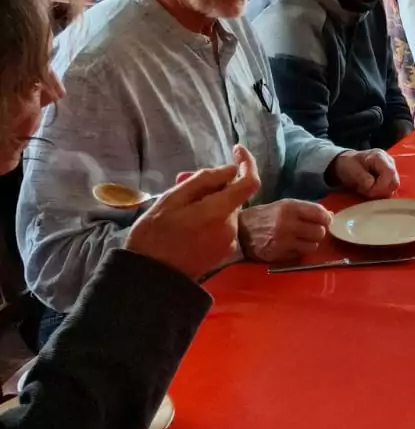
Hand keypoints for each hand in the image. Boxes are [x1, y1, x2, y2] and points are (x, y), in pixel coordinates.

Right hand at [126, 144, 259, 281]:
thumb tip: (230, 169)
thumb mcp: (171, 199)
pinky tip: (187, 224)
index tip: (236, 150)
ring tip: (180, 209)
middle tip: (184, 185)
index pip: (250, 182)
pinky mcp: (225, 254)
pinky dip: (211, 219)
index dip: (246, 162)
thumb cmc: (153, 235)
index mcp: (219, 213)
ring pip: (227, 211)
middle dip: (215, 187)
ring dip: (211, 203)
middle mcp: (231, 228)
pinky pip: (223, 226)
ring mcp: (229, 243)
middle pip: (234, 196)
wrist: (150, 278)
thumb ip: (204, 180)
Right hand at [238, 199, 331, 264]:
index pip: (320, 214)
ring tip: (300, 238)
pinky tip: (290, 246)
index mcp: (290, 207)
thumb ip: (308, 209)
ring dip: (310, 243)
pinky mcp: (279, 255)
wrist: (242, 231)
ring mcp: (283, 242)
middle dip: (318, 231)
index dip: (326, 218)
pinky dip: (299, 251)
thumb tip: (330, 216)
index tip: (325, 220)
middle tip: (311, 230)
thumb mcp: (285, 205)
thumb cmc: (266, 215)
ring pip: (313, 246)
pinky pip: (301, 255)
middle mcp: (287, 224)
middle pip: (320, 232)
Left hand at [329, 148, 398, 198]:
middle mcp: (389, 162)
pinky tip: (373, 191)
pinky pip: (390, 188)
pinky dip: (382, 192)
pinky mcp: (390, 177)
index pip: (390, 173)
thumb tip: (372, 186)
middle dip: (382, 191)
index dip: (382, 186)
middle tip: (369, 193)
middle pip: (394, 181)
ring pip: (393, 186)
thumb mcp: (352, 171)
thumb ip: (363, 179)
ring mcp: (391, 169)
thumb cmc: (349, 165)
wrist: (348, 163)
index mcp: (379, 157)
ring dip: (382, 192)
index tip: (370, 192)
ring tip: (369, 191)